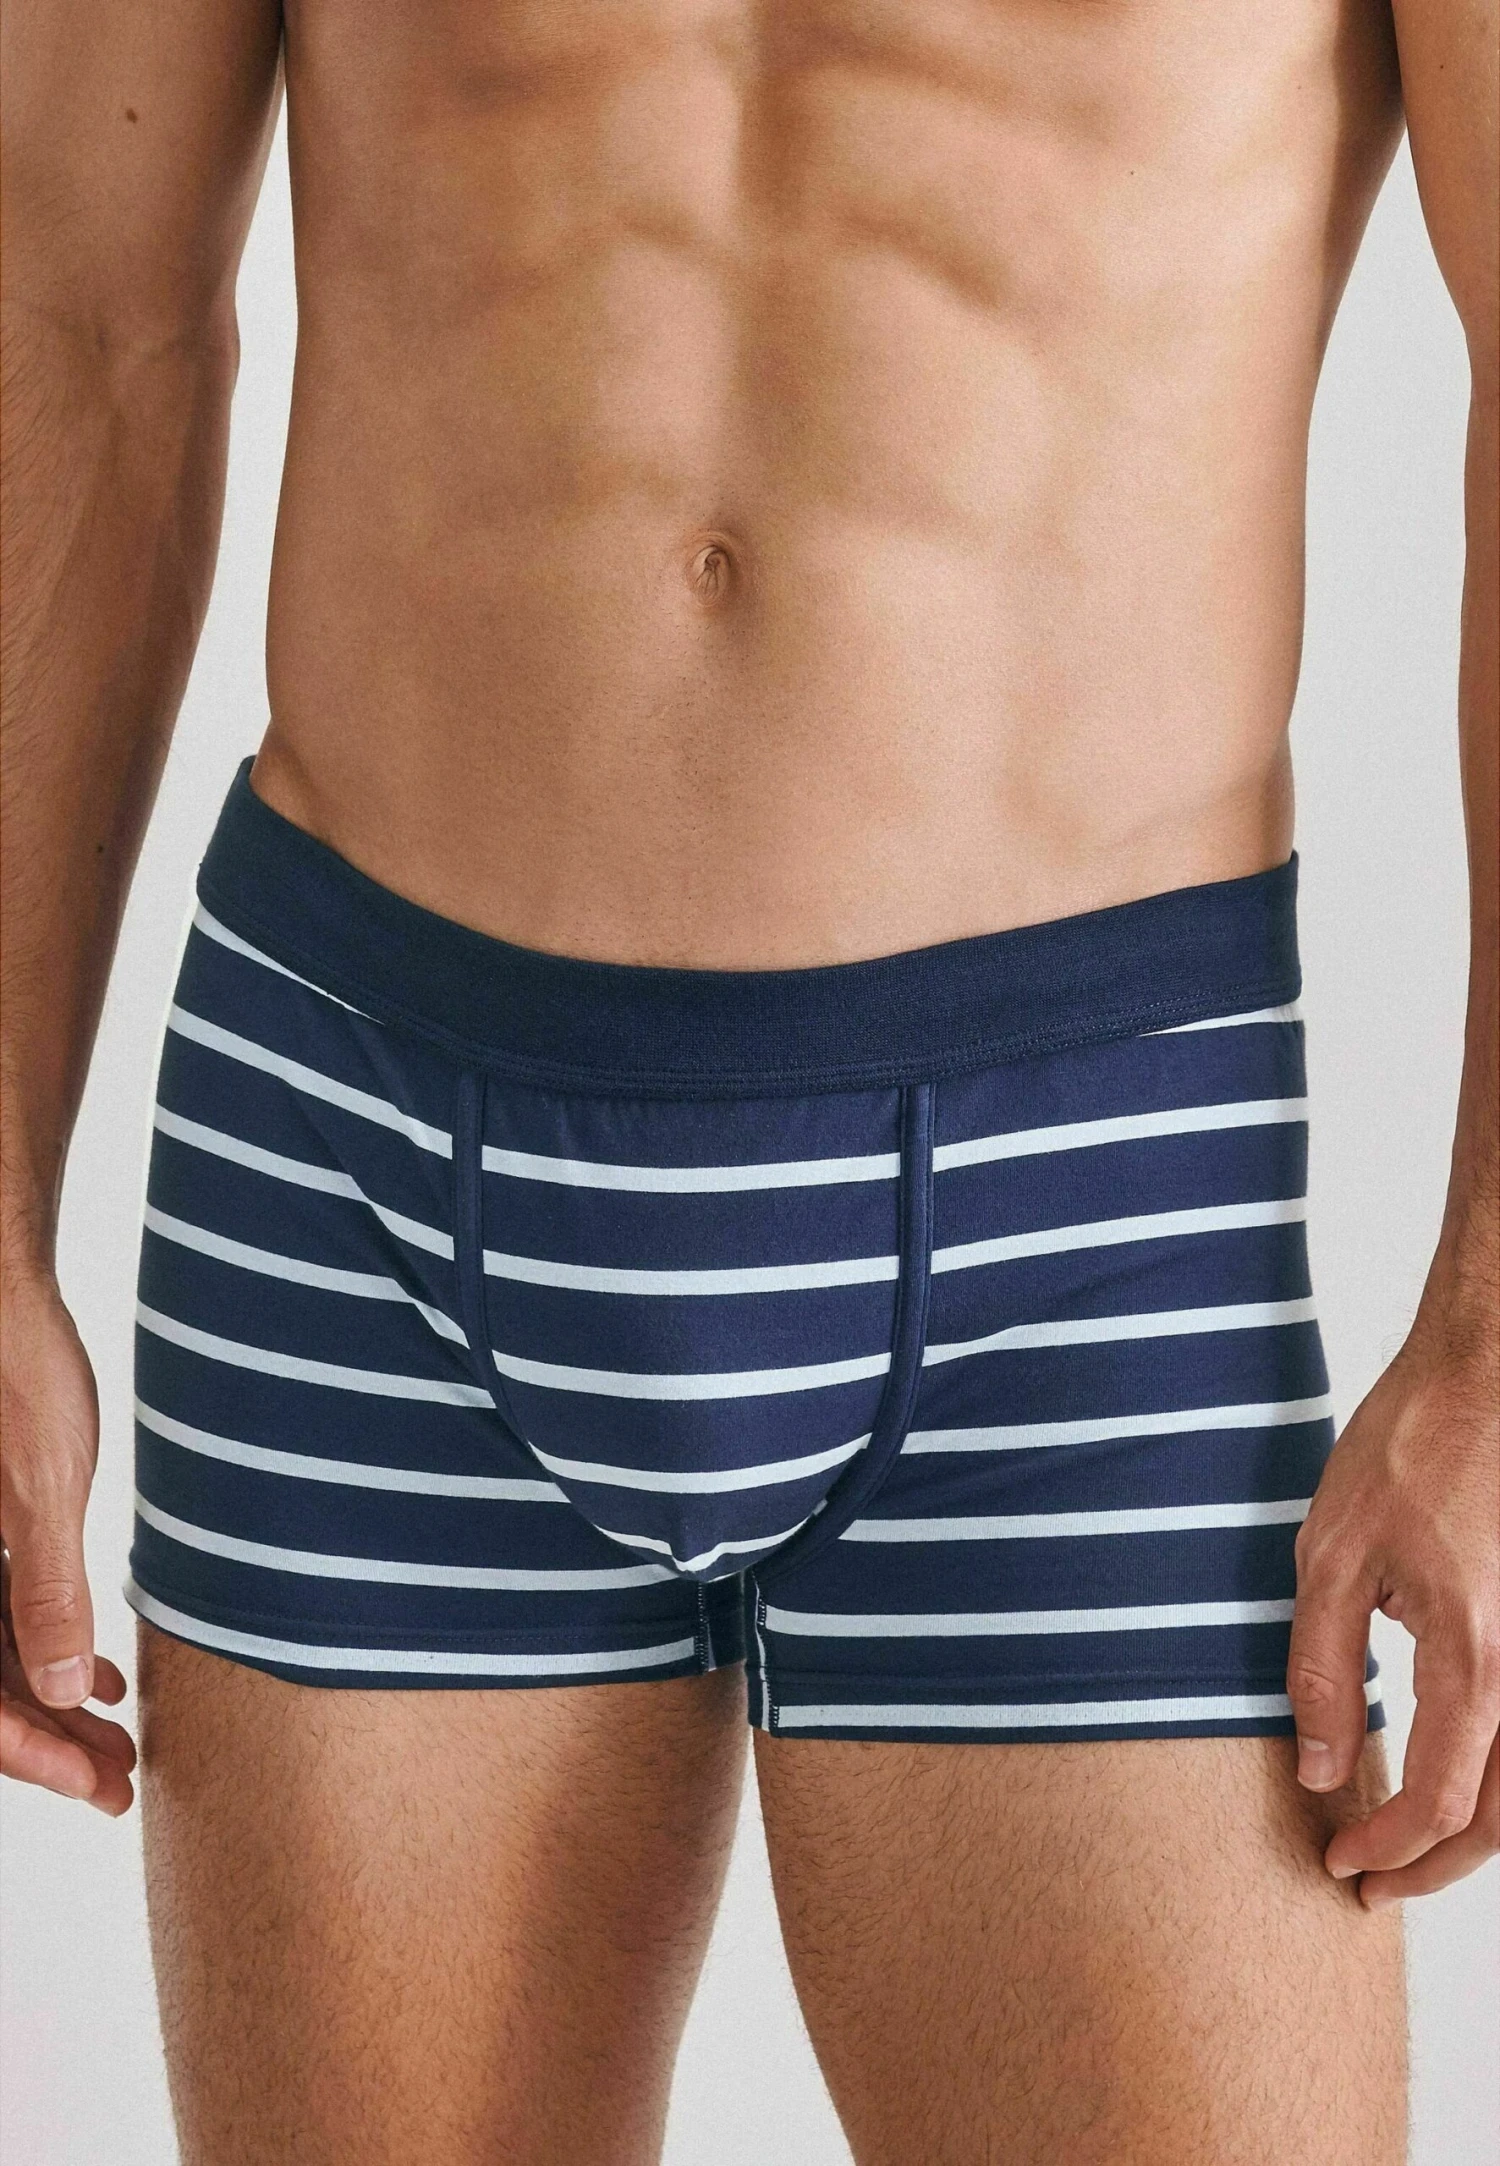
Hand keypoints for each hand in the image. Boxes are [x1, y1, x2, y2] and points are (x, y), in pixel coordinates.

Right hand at [0, 1270, 134, 1812]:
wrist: (2, 1298)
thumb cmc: (17, 1375)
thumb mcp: (42, 1487)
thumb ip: (45, 1589)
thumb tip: (63, 1690)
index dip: (33, 1753)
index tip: (96, 1784)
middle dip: (51, 1743)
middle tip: (120, 1784)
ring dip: (55, 1703)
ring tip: (122, 1740)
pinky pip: (0, 1613)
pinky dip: (48, 1649)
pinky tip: (102, 1674)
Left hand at [1287, 1319, 1498, 1904]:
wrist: (1485, 1375)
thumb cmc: (1407, 1449)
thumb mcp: (1330, 1556)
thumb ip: (1323, 1672)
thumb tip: (1321, 1773)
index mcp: (1476, 1656)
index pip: (1443, 1800)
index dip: (1390, 1848)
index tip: (1339, 1865)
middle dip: (1435, 1865)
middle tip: (1371, 1887)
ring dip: (1472, 1829)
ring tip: (1403, 1848)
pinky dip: (1494, 1774)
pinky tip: (1445, 1773)